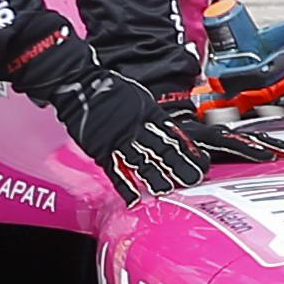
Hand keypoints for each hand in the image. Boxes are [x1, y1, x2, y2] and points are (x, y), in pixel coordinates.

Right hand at [54, 67, 212, 197]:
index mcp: (149, 114)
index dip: (189, 149)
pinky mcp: (102, 150)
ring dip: (155, 178)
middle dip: (179, 166)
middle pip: (162, 150)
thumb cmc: (110, 89)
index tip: (202, 161)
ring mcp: (120, 140)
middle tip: (194, 179)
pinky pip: (115, 171)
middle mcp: (137, 128)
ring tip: (168, 190)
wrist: (81, 84)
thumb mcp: (140, 97)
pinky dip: (125, 186)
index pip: (175, 135)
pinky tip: (134, 198)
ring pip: (142, 162)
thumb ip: (154, 116)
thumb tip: (170, 128)